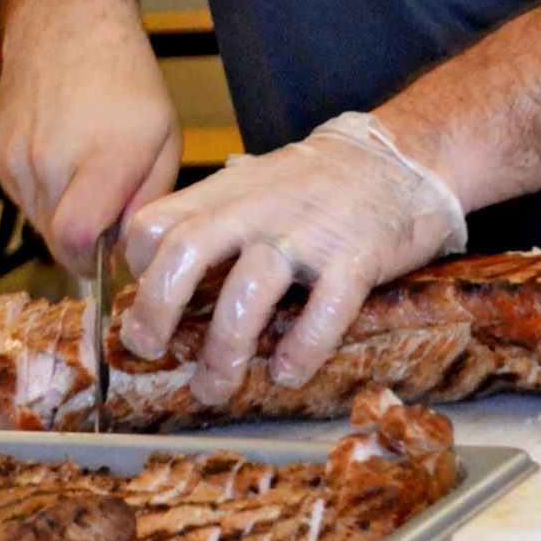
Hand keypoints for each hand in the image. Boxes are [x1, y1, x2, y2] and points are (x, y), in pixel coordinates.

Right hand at [0, 0, 180, 274]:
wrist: (67, 24)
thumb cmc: (125, 78)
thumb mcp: (166, 138)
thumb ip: (149, 201)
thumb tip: (128, 252)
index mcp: (103, 158)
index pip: (77, 241)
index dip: (93, 261)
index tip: (109, 255)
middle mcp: (53, 160)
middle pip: (57, 240)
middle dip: (83, 240)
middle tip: (105, 206)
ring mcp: (18, 157)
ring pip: (37, 221)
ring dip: (62, 214)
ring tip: (83, 170)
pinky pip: (21, 196)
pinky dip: (41, 191)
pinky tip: (60, 154)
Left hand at [120, 113, 467, 402]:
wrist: (404, 154)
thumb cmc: (321, 182)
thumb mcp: (255, 185)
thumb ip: (215, 219)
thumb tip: (166, 277)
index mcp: (228, 193)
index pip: (155, 223)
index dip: (136, 269)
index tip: (142, 307)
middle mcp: (259, 208)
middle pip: (186, 250)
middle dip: (157, 308)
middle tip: (150, 351)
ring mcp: (308, 230)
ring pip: (249, 288)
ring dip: (225, 348)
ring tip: (217, 386)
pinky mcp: (357, 254)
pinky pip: (324, 309)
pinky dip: (302, 350)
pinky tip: (287, 374)